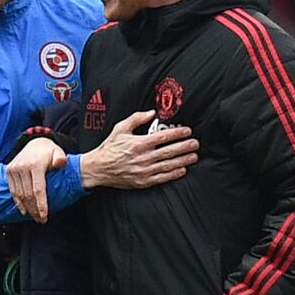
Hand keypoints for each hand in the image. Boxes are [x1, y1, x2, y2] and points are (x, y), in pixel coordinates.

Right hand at [6, 137, 67, 223]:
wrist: (35, 143)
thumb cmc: (49, 152)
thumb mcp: (58, 153)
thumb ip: (60, 159)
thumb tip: (60, 163)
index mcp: (35, 164)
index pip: (38, 189)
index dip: (41, 205)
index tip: (44, 216)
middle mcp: (22, 167)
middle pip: (28, 194)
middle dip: (35, 210)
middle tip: (41, 220)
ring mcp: (14, 169)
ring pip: (19, 194)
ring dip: (27, 208)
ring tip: (35, 217)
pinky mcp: (9, 171)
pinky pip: (13, 190)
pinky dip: (18, 202)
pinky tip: (24, 210)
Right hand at [80, 110, 198, 188]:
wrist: (98, 168)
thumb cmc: (109, 148)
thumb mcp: (120, 129)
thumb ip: (136, 119)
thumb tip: (151, 113)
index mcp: (139, 143)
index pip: (163, 137)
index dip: (177, 133)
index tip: (187, 131)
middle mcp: (143, 157)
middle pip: (169, 151)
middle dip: (185, 146)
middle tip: (195, 143)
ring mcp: (144, 170)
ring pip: (169, 165)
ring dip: (183, 160)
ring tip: (194, 156)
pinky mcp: (143, 181)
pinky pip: (162, 177)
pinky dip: (174, 174)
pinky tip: (182, 170)